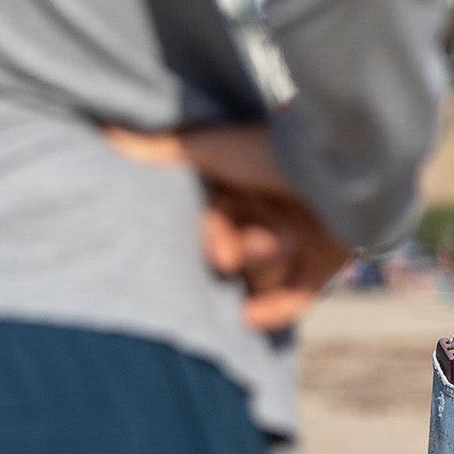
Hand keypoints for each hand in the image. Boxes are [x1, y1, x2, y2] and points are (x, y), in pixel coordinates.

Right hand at [102, 123, 349, 330]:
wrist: (346, 157)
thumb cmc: (273, 147)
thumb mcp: (210, 147)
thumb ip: (161, 152)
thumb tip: (107, 133)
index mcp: (237, 192)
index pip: (213, 231)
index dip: (215, 237)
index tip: (220, 246)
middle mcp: (265, 218)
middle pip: (239, 257)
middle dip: (244, 250)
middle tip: (248, 243)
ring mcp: (298, 241)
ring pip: (267, 274)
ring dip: (270, 262)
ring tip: (284, 238)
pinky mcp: (328, 260)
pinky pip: (298, 295)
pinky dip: (278, 307)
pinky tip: (252, 319)